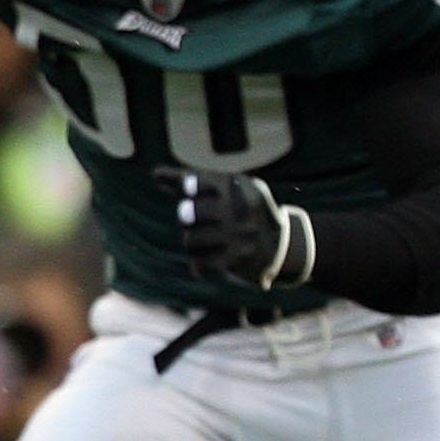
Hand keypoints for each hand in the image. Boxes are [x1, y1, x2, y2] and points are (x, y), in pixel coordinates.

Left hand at [157, 168, 314, 290]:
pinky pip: (200, 264)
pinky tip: (211, 262)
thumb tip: (155, 174)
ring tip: (208, 242)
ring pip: (190, 239)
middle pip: (187, 212)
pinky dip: (202, 266)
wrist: (284, 247)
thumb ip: (192, 182)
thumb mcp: (227, 191)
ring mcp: (241, 235)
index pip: (196, 182)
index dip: (188, 187)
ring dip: (194, 243)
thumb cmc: (243, 213)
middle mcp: (242, 209)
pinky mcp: (239, 260)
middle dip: (188, 218)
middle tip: (196, 218)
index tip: (188, 190)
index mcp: (240, 186)